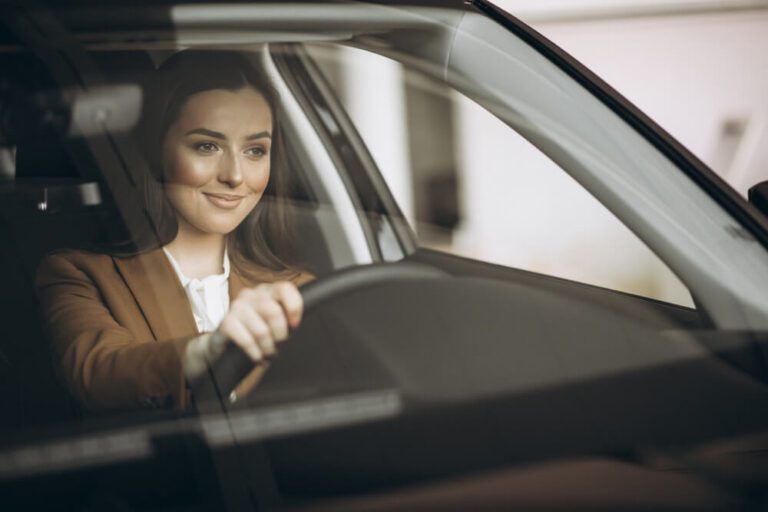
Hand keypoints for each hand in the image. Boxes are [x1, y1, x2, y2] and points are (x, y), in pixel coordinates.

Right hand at [182, 281, 302, 378]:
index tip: (295, 325)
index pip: (285, 288)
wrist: (225, 344)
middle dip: (281, 335)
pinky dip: (256, 353)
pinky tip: (258, 358)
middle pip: (274, 312)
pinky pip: (247, 341)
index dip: (294, 306)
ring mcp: (237, 307)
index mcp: (266, 290)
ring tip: (269, 354)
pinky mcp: (226, 322)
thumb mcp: (273, 320)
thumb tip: (297, 325)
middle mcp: (251, 294)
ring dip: (268, 348)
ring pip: (262, 330)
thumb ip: (286, 316)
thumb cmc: (255, 331)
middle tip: (279, 346)